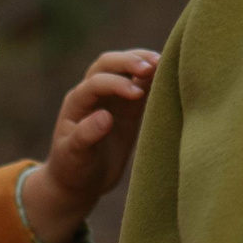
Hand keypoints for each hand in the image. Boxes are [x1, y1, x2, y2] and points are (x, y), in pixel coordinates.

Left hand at [16, 50, 158, 242]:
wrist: (81, 181)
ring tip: (163, 63)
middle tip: (153, 66)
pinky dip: (153, 78)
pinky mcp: (128, 107)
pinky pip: (141, 85)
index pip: (97, 82)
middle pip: (109, 64)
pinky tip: (169, 75)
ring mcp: (111, 98)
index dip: (116, 84)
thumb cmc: (73, 170)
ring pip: (125, 68)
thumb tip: (105, 116)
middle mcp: (93, 94)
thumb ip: (86, 136)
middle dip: (129, 61)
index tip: (136, 94)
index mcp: (77, 102)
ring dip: (142, 62)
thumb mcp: (74, 157)